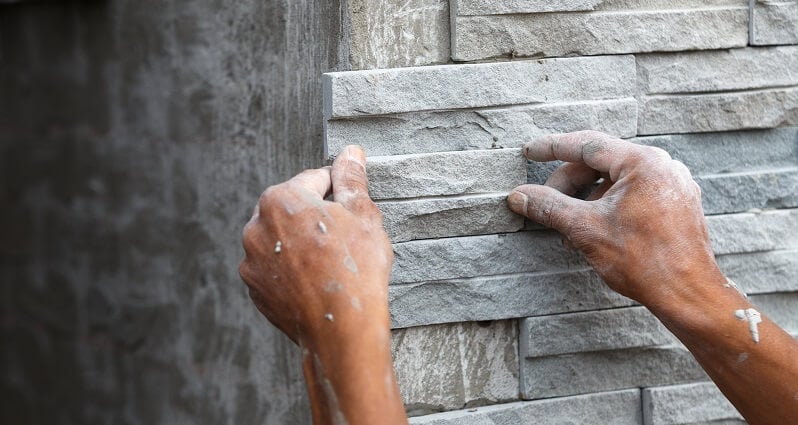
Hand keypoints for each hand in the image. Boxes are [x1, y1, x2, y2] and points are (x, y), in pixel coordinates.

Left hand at [239, 145, 392, 345]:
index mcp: (280, 198)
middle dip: (315, 217)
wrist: (341, 329)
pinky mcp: (255, 289)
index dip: (338, 192)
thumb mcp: (363, 214)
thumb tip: (351, 153)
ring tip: (330, 262)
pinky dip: (292, 270)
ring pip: (281, 239)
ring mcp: (251, 260)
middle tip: (344, 238)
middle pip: (292, 209)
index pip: (314, 180)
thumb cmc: (356, 267)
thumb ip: (351, 179)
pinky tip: (316, 281)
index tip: (352, 207)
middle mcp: (256, 226)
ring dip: (301, 243)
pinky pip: (274, 268)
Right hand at [507, 131, 720, 308]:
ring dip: (586, 198)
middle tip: (545, 204)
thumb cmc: (644, 261)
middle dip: (568, 183)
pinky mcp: (675, 204)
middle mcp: (662, 166)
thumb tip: (519, 196)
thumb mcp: (585, 229)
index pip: (587, 145)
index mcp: (643, 163)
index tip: (529, 152)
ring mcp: (672, 185)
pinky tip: (592, 229)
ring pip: (615, 180)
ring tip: (569, 227)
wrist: (687, 294)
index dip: (552, 148)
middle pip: (601, 162)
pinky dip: (607, 205)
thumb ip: (549, 206)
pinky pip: (633, 193)